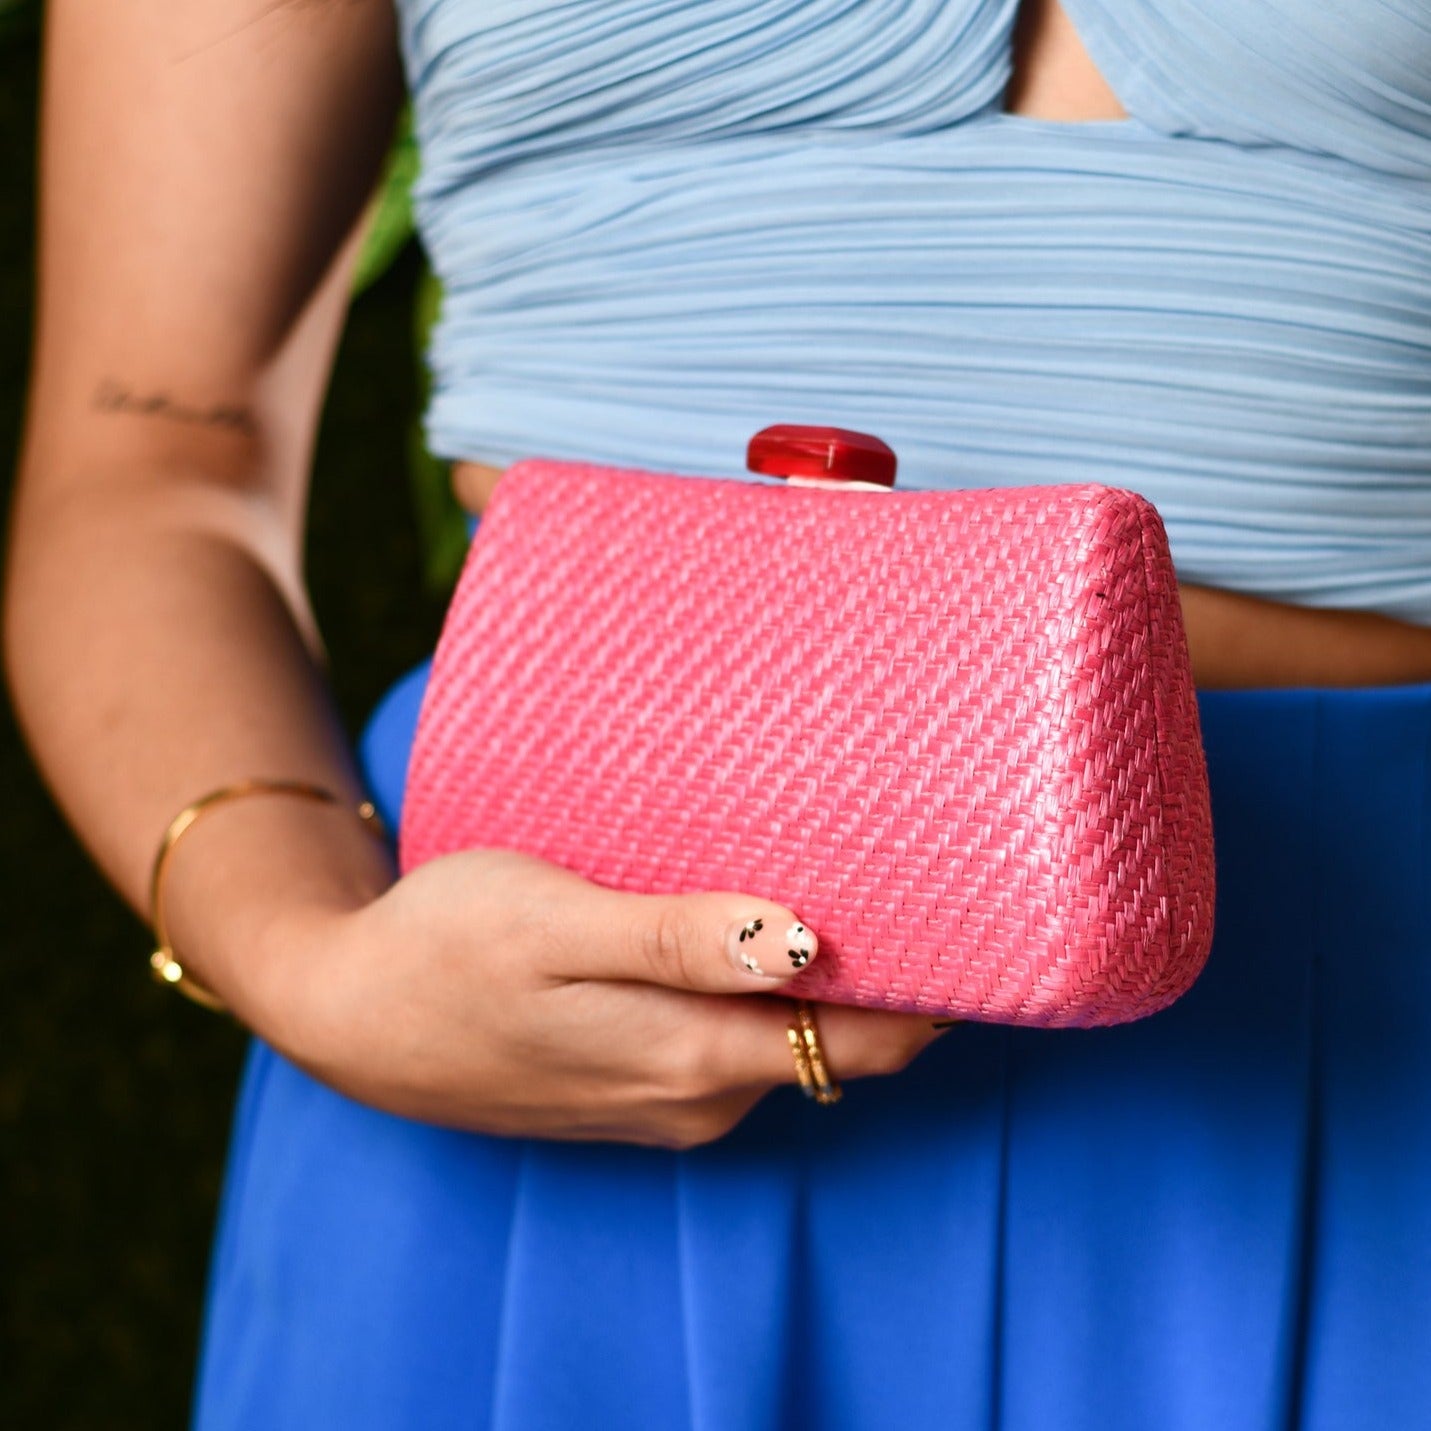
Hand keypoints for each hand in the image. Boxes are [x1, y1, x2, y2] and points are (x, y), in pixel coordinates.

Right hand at [261, 848, 948, 1148]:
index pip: (866, 1040)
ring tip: (855, 884)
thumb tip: (808, 944)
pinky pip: (728, 1044)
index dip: (939, 988)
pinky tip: (753, 933)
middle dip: (900, 979)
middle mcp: (696, 1096)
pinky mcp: (630, 1085)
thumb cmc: (446, 945)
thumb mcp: (558, 925)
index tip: (985, 912)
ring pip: (783, 1043)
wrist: (345, 1010)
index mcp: (693, 1057)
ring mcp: (663, 1100)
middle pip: (840, 1043)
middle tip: (936, 876)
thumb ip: (682, 940)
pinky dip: (760, 995)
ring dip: (826, 983)